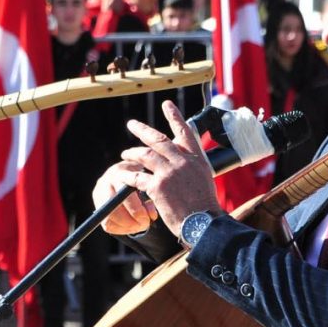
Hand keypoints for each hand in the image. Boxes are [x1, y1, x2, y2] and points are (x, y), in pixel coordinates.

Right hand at [92, 160, 159, 234]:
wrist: (131, 178)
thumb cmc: (144, 180)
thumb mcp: (148, 183)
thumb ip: (151, 195)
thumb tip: (150, 214)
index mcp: (119, 172)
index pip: (123, 193)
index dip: (136, 208)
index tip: (149, 216)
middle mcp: (105, 181)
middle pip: (113, 205)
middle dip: (130, 219)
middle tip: (144, 224)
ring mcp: (99, 194)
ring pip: (108, 217)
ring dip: (126, 226)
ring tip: (140, 226)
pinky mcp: (98, 207)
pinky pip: (107, 224)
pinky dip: (121, 229)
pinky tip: (132, 226)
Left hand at [114, 101, 222, 235]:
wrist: (203, 222)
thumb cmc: (204, 205)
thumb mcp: (204, 178)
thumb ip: (191, 166)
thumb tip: (180, 161)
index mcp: (196, 159)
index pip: (184, 131)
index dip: (174, 116)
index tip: (166, 104)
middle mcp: (182, 161)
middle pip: (158, 139)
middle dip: (142, 130)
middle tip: (131, 124)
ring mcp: (169, 173)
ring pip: (144, 155)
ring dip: (132, 153)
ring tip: (124, 154)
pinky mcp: (157, 186)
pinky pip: (137, 177)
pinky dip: (128, 176)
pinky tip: (122, 175)